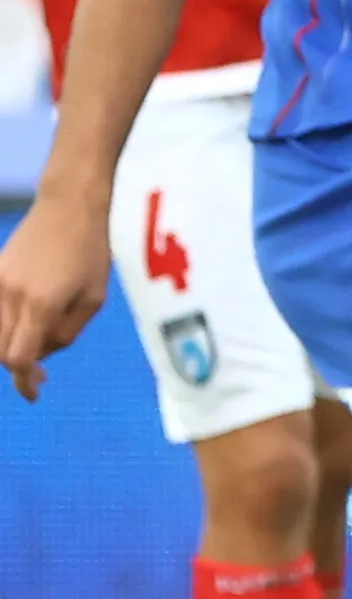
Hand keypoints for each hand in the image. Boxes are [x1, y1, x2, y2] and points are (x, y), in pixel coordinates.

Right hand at [0, 193, 109, 399]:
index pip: (18, 358)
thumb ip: (67, 332)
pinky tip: (29, 320)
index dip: (24, 382)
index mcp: (41, 303)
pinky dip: (8, 324)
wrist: (68, 204)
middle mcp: (10, 296)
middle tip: (40, 376)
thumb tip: (42, 356)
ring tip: (42, 339)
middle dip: (21, 366)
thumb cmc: (92, 250)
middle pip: (2, 351)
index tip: (34, 394)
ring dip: (13, 344)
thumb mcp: (94, 298)